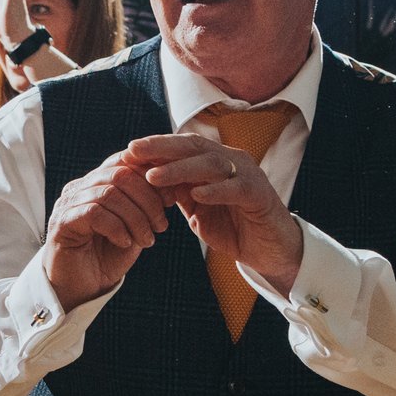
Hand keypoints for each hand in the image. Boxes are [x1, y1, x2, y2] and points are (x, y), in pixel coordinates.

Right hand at [42, 153, 170, 309]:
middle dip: (148, 199)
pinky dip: (117, 227)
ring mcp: (68, 204)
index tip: (171, 198)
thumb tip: (171, 186)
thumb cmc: (107, 257)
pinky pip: (93, 213)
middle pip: (119, 174)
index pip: (123, 161)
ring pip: (109, 194)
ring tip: (147, 240)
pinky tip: (125, 243)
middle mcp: (79, 188)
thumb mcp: (133, 227)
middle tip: (161, 225)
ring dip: (136, 218)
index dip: (150, 175)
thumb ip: (146, 205)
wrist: (80, 289)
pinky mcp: (61, 223)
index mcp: (96, 184)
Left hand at [129, 133, 304, 292]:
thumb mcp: (196, 207)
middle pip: (194, 146)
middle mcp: (232, 161)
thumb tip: (144, 178)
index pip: (183, 146)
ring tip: (154, 177)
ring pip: (211, 165)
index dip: (156, 146)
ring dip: (180, 170)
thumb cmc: (231, 225)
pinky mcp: (259, 195)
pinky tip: (195, 195)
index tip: (128, 150)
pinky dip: (215, 191)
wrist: (268, 249)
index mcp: (216, 161)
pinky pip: (236, 189)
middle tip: (133, 152)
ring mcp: (248, 175)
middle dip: (162, 148)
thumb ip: (176, 191)